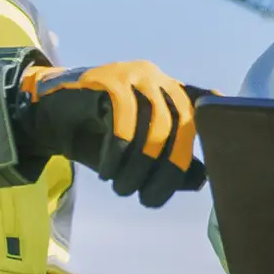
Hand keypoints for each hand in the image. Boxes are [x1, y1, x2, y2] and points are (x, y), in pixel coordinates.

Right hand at [12, 62, 208, 206]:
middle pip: (181, 122)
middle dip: (169, 168)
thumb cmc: (95, 137)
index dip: (216, 115)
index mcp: (168, 91)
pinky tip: (109, 171)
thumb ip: (168, 163)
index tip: (227, 133)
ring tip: (124, 189)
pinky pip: (124, 116)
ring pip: (155, 123)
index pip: (199, 102)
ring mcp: (134, 74)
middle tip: (149, 200)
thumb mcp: (134, 154)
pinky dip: (119, 150)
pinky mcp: (108, 77)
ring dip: (141, 165)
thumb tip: (201, 179)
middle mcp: (157, 77)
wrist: (45, 116)